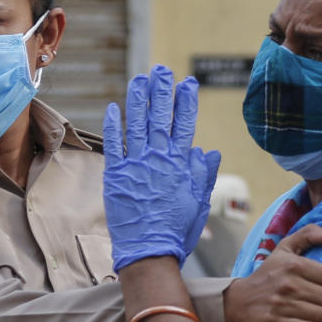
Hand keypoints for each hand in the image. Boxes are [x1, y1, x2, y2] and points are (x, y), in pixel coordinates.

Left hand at [103, 65, 220, 269]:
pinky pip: (113, 144)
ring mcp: (135, 164)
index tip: (188, 83)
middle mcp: (158, 159)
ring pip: (136, 124)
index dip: (186, 102)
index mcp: (180, 164)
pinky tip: (114, 107)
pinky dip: (114, 125)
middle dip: (162, 91)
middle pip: (159, 117)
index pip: (184, 125)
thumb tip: (208, 152)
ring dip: (138, 99)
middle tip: (162, 71)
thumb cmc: (177, 230)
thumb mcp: (199, 203)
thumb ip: (203, 175)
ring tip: (140, 79)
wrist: (149, 251)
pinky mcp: (115, 175)